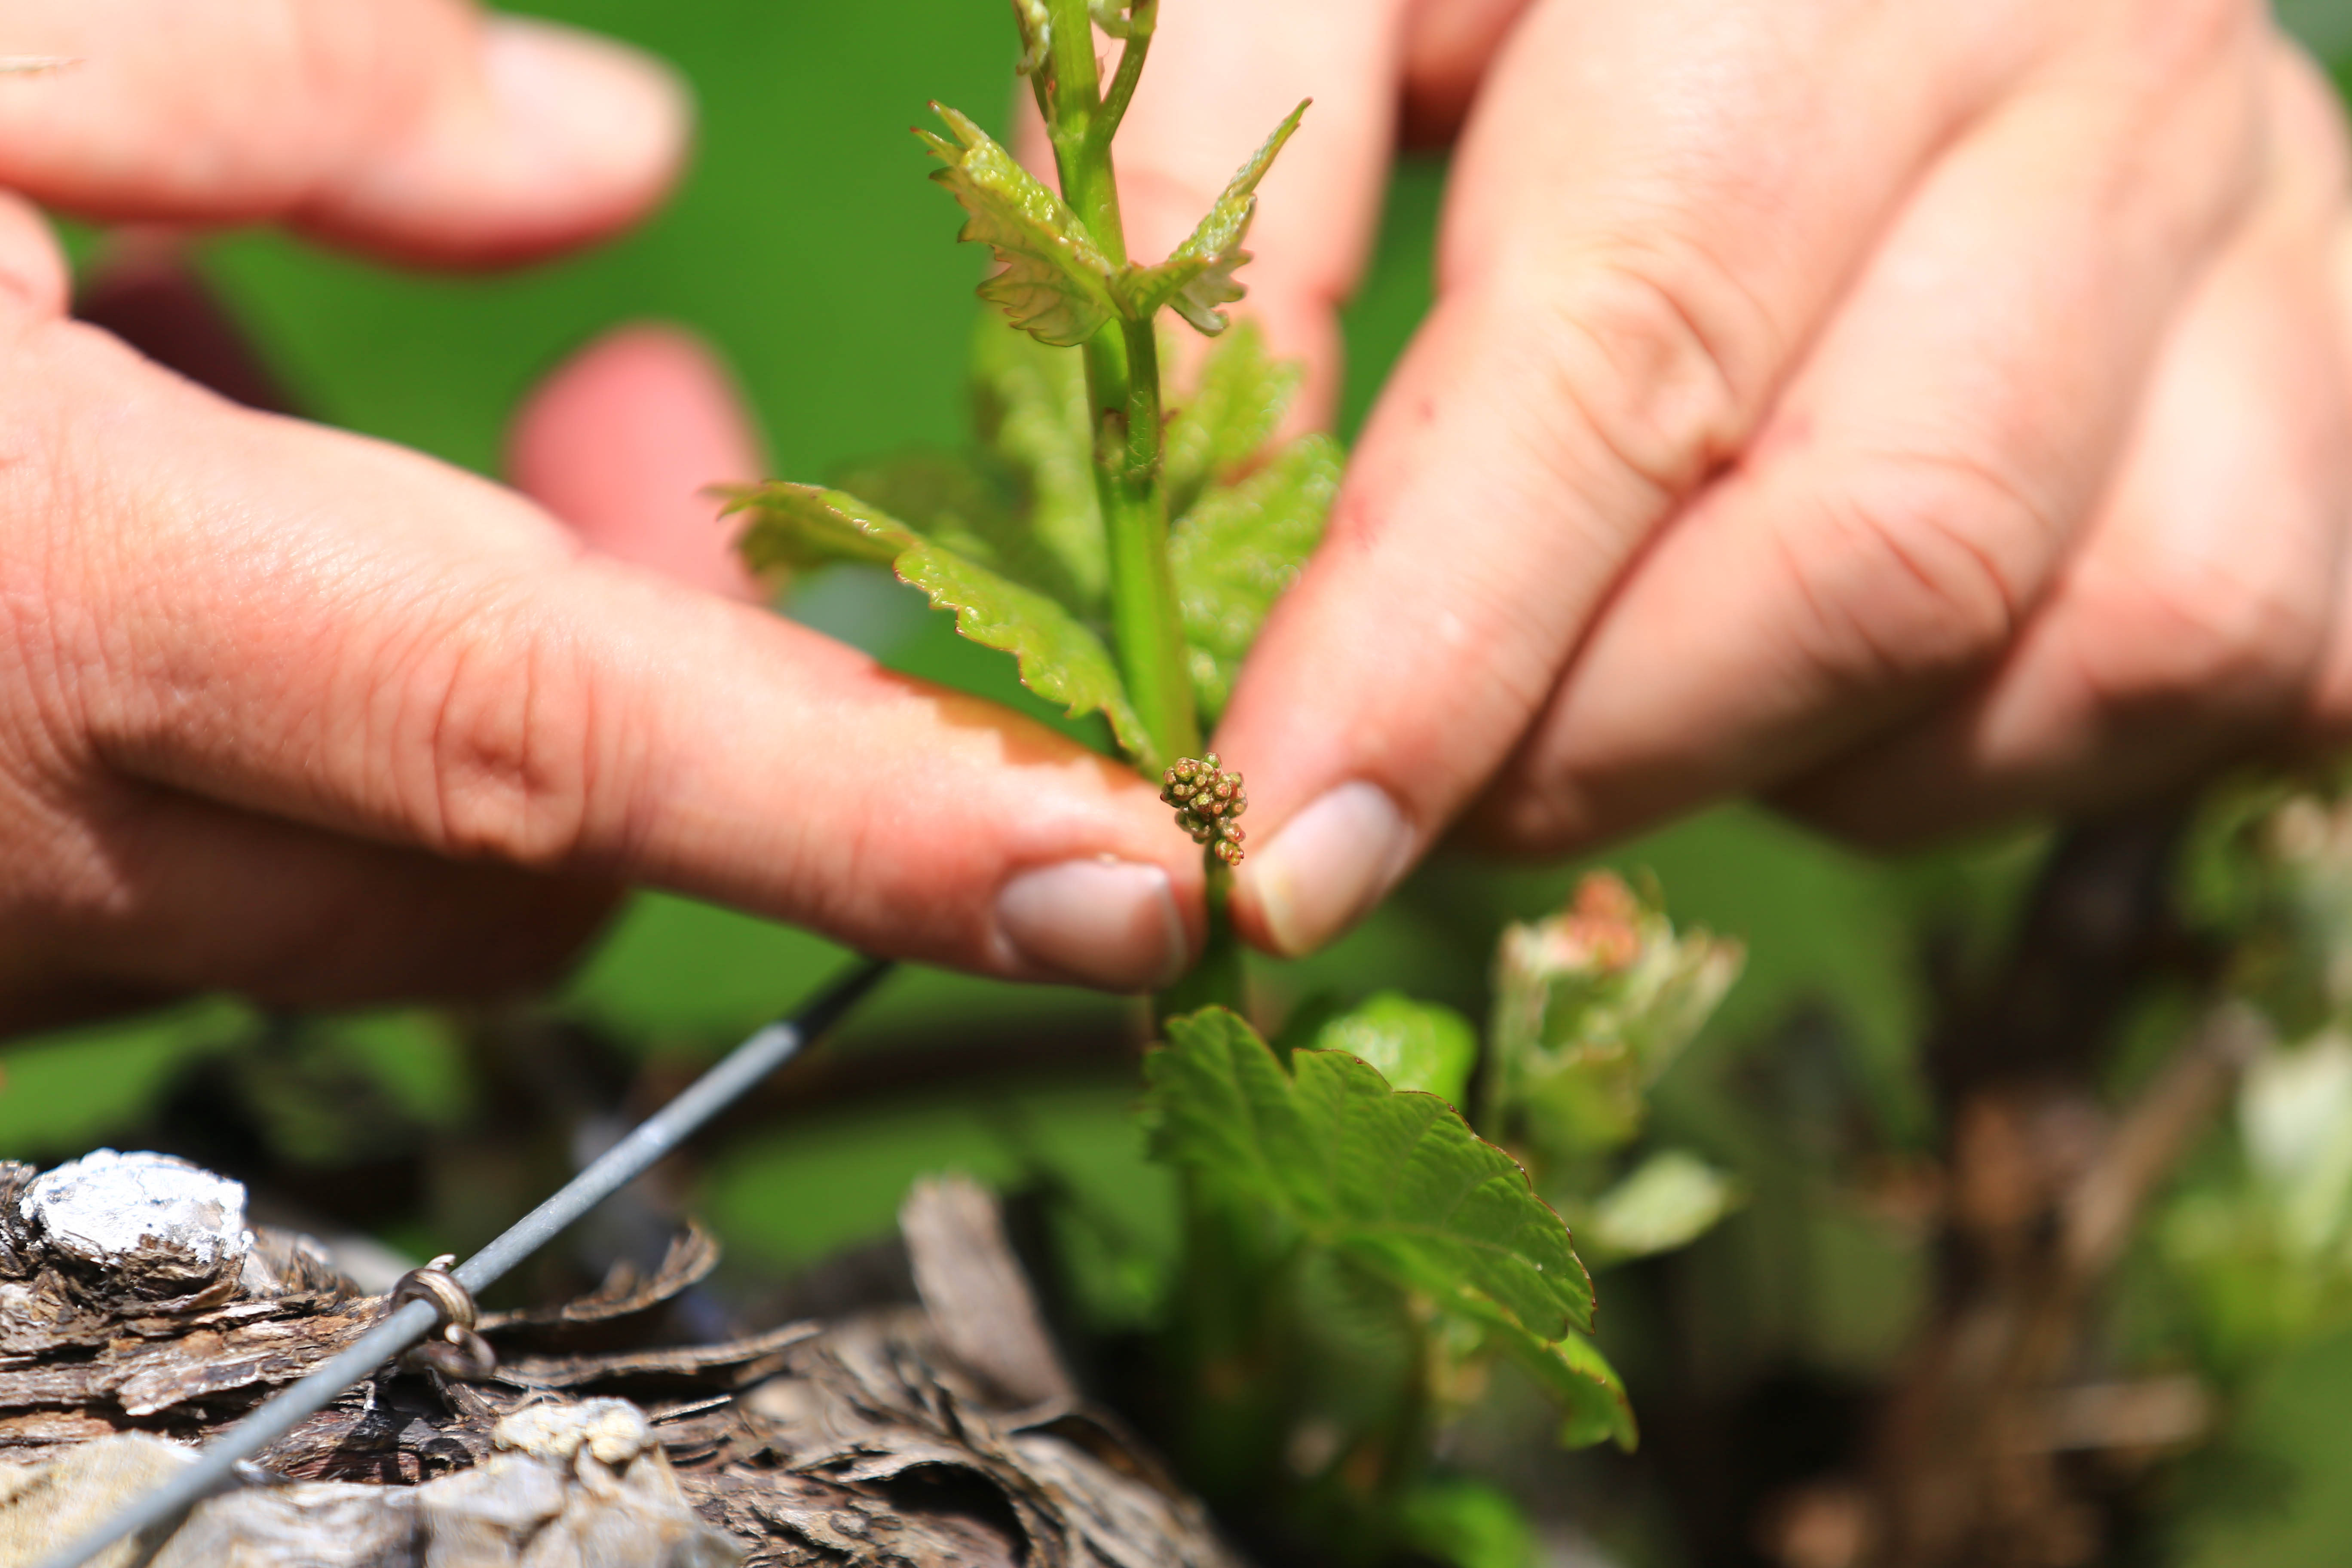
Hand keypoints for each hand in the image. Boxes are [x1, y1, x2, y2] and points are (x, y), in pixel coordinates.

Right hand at [0, 0, 1203, 1032]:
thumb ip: (293, 79)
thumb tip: (604, 151)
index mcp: (56, 598)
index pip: (562, 739)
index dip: (872, 818)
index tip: (1134, 885)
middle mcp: (44, 837)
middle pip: (529, 858)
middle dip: (671, 689)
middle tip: (647, 426)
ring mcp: (7, 919)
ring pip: (394, 873)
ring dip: (496, 674)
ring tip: (404, 414)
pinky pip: (232, 866)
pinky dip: (320, 710)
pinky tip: (218, 486)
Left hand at [1114, 0, 2351, 953]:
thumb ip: (1222, 192)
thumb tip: (1175, 538)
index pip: (1621, 360)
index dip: (1434, 651)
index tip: (1283, 854)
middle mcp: (2096, 81)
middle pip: (1867, 554)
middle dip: (1595, 748)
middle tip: (1418, 792)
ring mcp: (2261, 237)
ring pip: (2074, 650)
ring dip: (1803, 750)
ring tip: (1642, 654)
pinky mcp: (2334, 378)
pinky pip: (2212, 672)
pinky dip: (1981, 736)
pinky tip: (1842, 649)